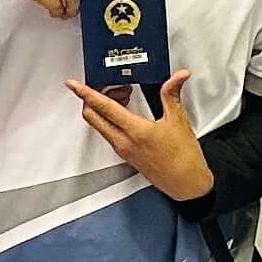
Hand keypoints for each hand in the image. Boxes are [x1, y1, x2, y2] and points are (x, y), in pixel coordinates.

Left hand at [71, 68, 213, 202]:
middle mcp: (124, 142)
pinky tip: (127, 113)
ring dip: (104, 108)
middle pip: (92, 117)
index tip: (74, 85)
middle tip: (105, 86)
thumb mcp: (179, 121)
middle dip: (92, 98)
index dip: (85, 93)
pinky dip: (111, 120)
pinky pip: (109, 134)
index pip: (103, 107)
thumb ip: (172, 94)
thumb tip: (177, 77)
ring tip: (123, 97)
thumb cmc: (184, 159)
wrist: (187, 184)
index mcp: (135, 131)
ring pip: (100, 125)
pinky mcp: (126, 155)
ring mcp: (123, 150)